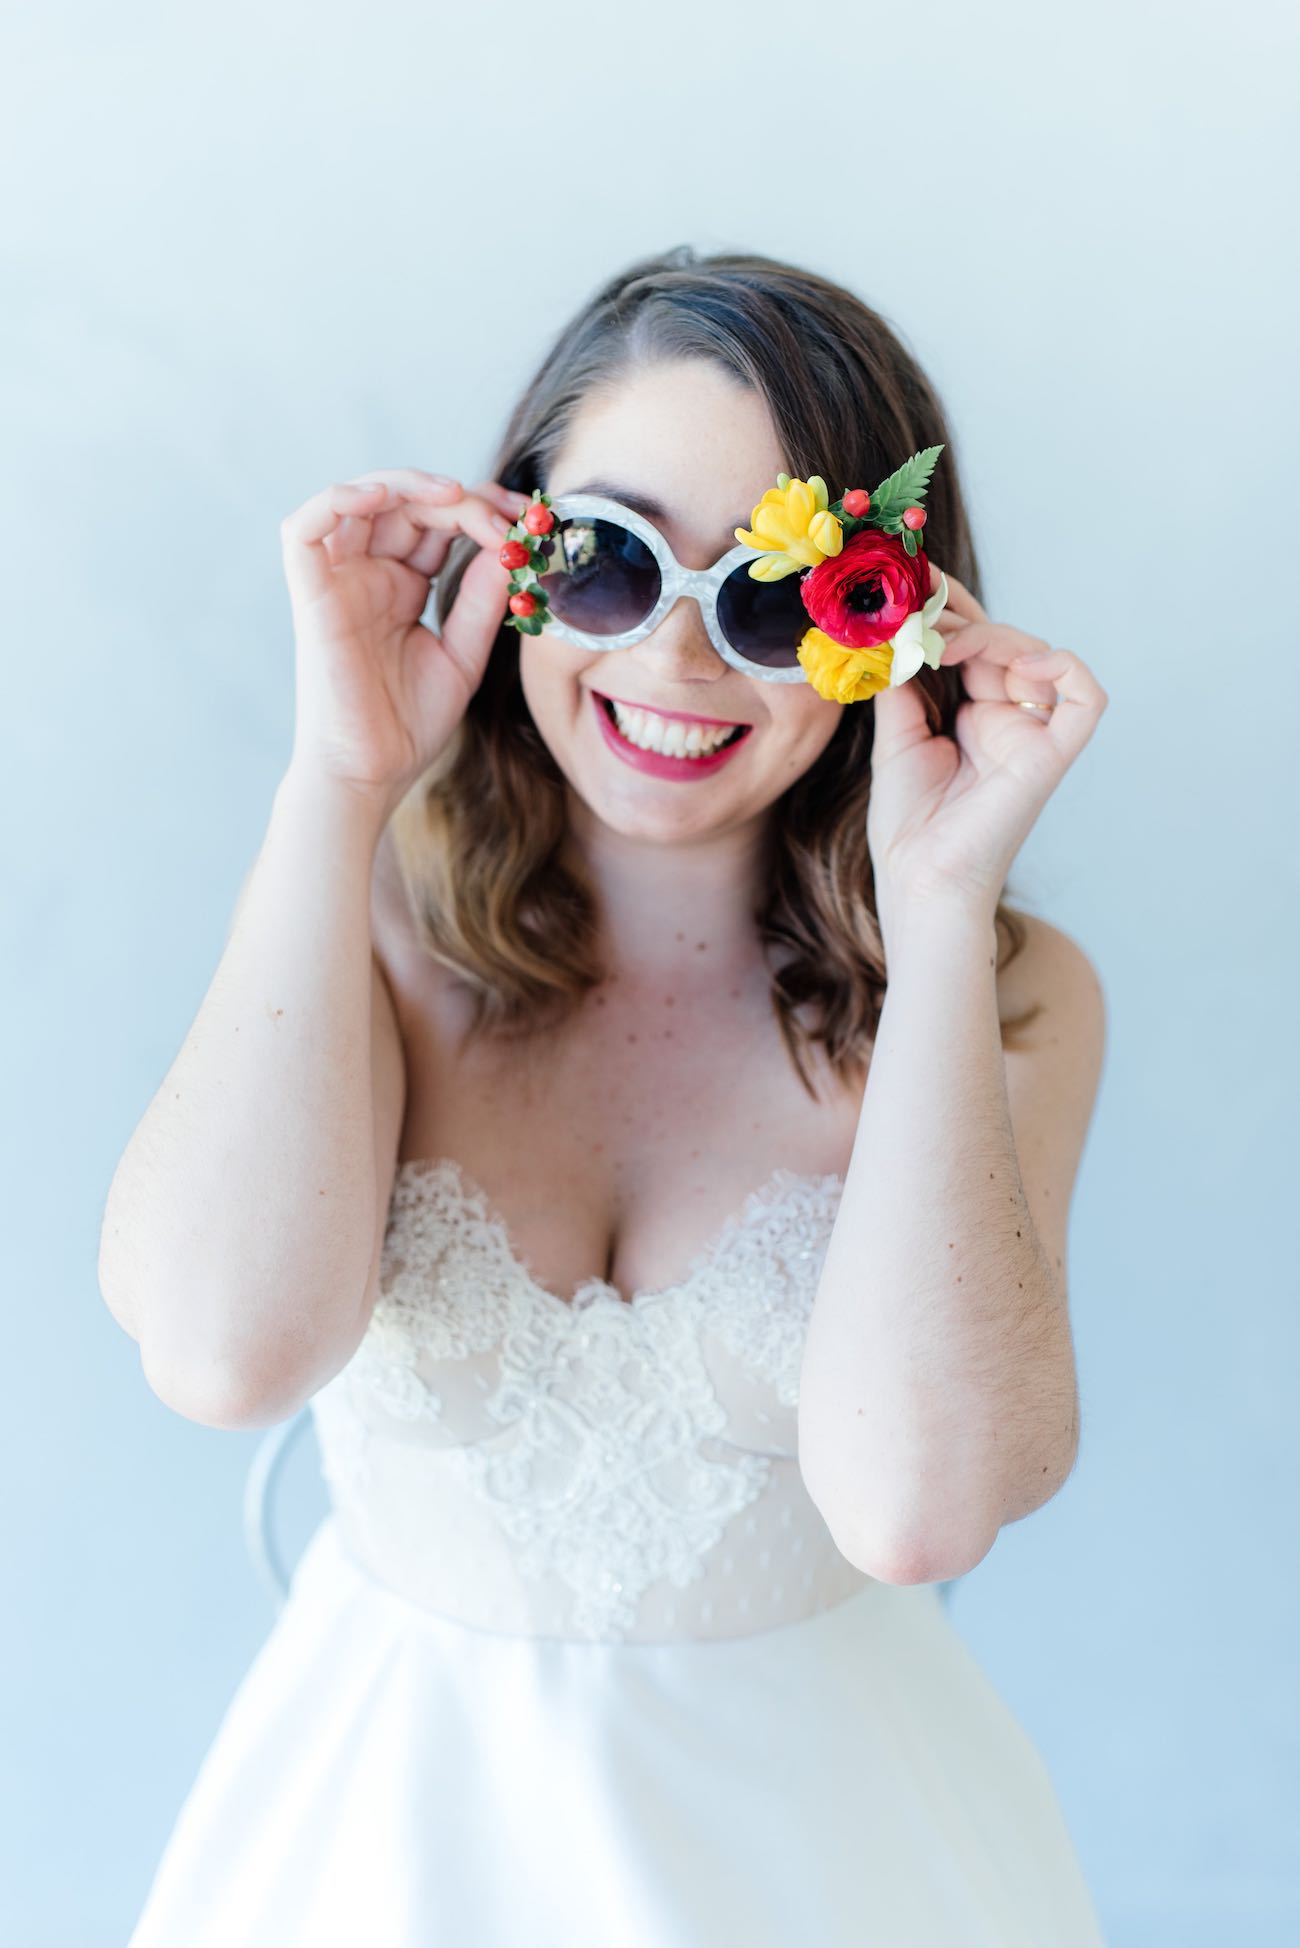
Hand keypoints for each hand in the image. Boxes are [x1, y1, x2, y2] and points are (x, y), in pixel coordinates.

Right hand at [278, 466, 528, 814]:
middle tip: (508, 513)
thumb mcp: (464, 654)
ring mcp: (337, 582)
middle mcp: (367, 575)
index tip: (529, 521)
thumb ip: (483, 601)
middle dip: (460, 497)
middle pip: (405, 503)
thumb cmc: (409, 725)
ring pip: (358, 500)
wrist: (372, 774)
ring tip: (456, 496)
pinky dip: (338, 499)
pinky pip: (304, 530)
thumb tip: (510, 548)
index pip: (437, 523)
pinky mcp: (310, 596)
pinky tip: (383, 495)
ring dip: (407, 483)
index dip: (481, 510)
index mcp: (401, 586)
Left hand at [866, 562, 1107, 929]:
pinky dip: (1061, 667)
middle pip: (1002, 643)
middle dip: (960, 616)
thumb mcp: (895, 740)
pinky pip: (1084, 698)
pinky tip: (1015, 663)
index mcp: (973, 718)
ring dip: (989, 635)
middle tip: (917, 599)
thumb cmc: (909, 829)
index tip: (910, 588)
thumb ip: (902, 685)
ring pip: (1035, 656)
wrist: (920, 884)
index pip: (972, 647)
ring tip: (942, 642)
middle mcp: (1008, 721)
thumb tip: (896, 631)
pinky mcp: (1052, 755)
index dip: (947, 615)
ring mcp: (1033, 736)